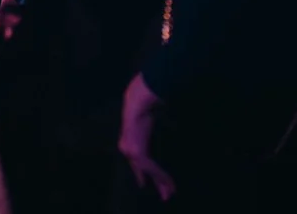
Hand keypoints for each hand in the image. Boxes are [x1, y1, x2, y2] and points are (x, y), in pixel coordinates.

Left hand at [118, 74, 174, 199]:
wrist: (138, 101)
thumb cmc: (143, 106)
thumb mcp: (145, 121)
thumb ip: (147, 130)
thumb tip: (155, 129)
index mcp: (127, 139)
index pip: (135, 160)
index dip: (142, 172)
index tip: (145, 182)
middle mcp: (126, 147)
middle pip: (141, 169)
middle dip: (154, 181)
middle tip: (165, 195)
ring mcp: (130, 151)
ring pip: (147, 171)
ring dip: (161, 181)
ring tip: (170, 191)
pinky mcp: (137, 153)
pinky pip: (151, 168)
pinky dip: (161, 175)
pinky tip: (169, 182)